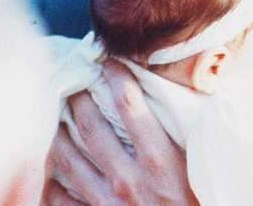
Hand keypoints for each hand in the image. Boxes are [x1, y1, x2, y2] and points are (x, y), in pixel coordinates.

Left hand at [41, 60, 198, 205]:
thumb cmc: (199, 202)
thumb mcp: (203, 169)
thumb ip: (192, 134)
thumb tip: (199, 96)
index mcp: (161, 162)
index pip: (131, 105)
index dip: (116, 76)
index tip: (109, 61)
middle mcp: (128, 179)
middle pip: (91, 126)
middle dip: (79, 98)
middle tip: (75, 81)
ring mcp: (106, 203)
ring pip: (68, 158)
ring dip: (59, 130)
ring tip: (55, 112)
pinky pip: (60, 197)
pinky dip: (51, 177)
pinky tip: (49, 161)